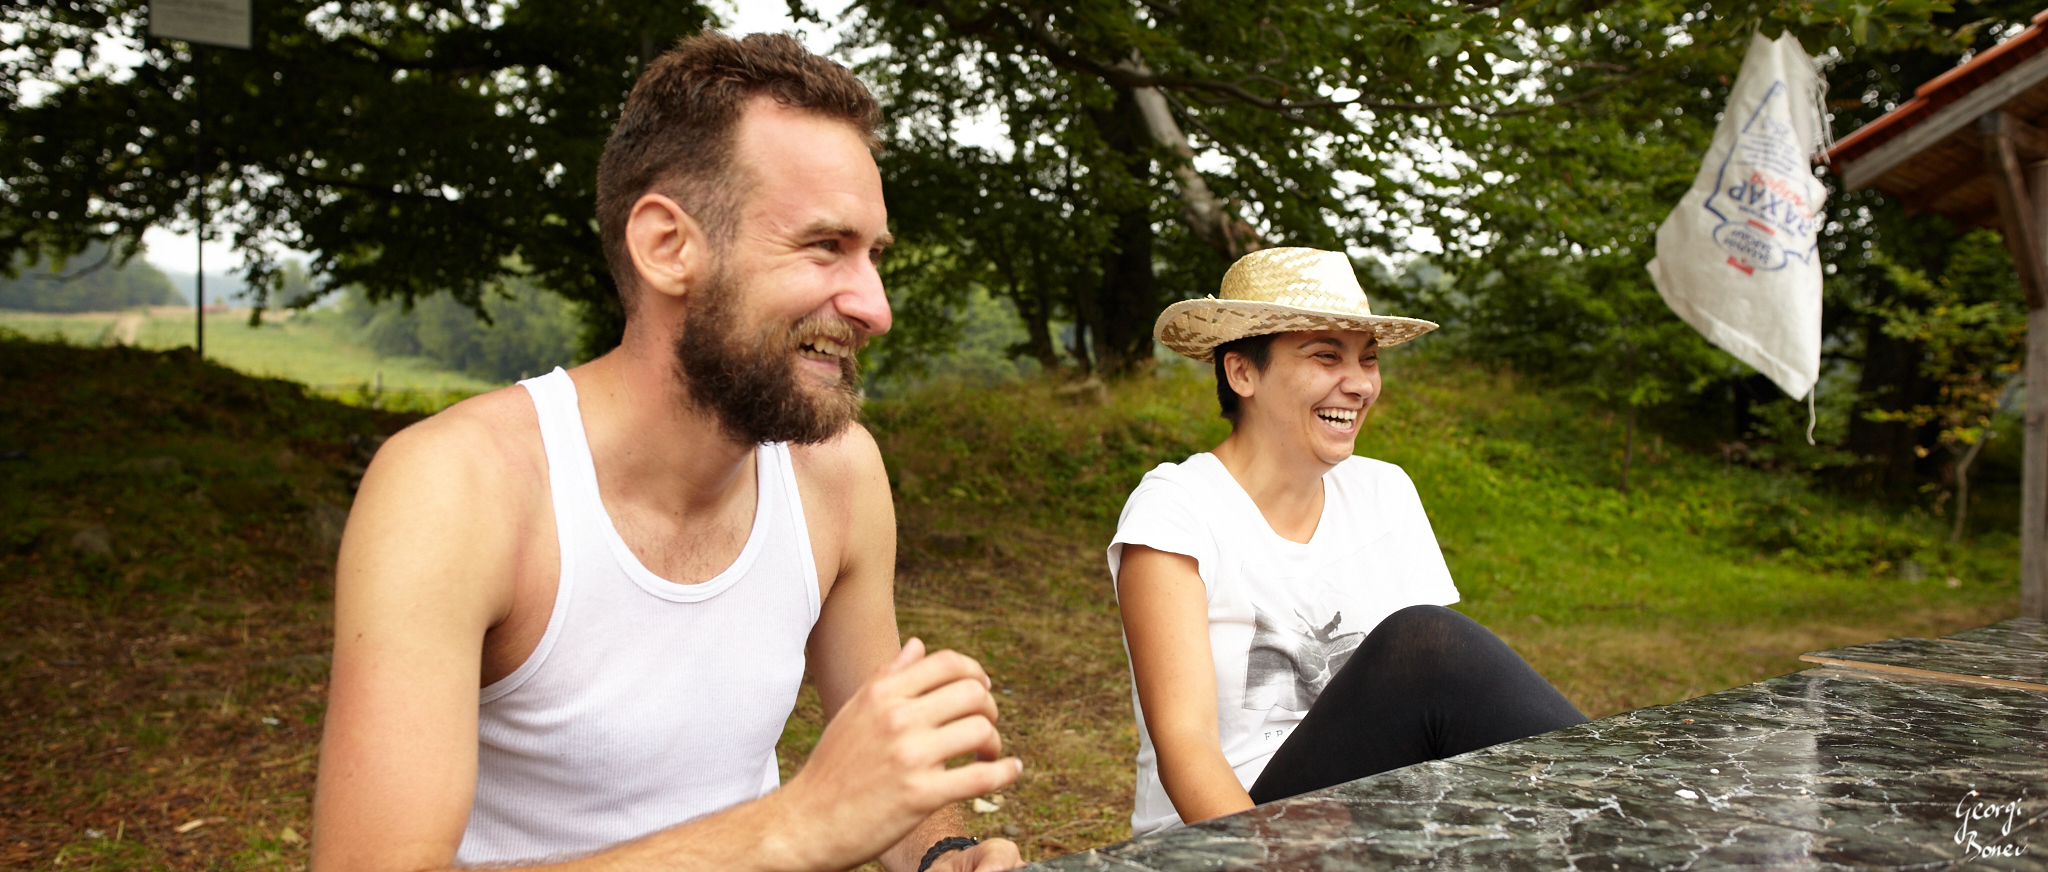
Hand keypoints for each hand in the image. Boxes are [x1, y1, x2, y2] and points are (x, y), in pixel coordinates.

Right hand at [771, 639, 1022, 870]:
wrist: (806, 823)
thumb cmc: (832, 768)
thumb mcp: (853, 712)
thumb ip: (888, 676)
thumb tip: (918, 644)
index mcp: (881, 693)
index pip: (947, 663)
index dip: (975, 673)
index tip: (982, 690)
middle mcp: (896, 717)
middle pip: (972, 692)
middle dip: (989, 708)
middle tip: (985, 727)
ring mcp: (910, 756)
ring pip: (980, 730)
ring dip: (995, 743)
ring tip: (989, 755)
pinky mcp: (921, 795)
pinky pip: (980, 777)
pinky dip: (1005, 773)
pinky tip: (1010, 771)